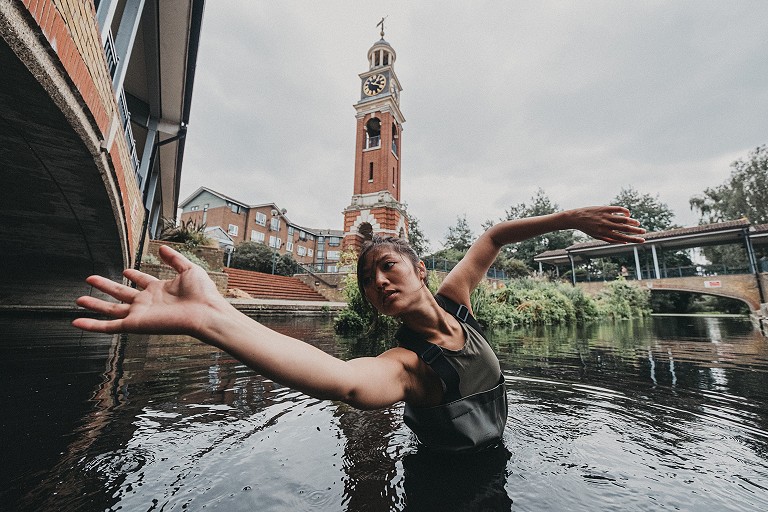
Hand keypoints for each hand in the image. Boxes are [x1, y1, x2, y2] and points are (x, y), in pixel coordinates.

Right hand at [72, 245, 228, 335]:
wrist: (205, 312)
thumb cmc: (203, 294)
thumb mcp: (189, 270)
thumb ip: (174, 259)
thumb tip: (162, 248)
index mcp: (160, 290)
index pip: (142, 281)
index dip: (133, 275)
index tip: (125, 270)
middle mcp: (148, 302)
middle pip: (122, 294)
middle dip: (106, 286)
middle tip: (91, 279)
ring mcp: (140, 314)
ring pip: (111, 310)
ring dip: (94, 305)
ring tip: (79, 299)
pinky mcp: (135, 325)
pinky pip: (109, 326)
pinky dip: (92, 325)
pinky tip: (77, 321)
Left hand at [567, 206, 645, 243]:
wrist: (575, 218)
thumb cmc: (587, 228)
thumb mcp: (597, 236)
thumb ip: (610, 239)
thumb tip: (624, 241)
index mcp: (605, 233)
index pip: (623, 237)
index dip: (633, 239)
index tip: (643, 240)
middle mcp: (606, 225)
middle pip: (625, 228)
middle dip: (636, 231)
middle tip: (644, 232)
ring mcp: (605, 216)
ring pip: (623, 219)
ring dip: (632, 221)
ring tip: (638, 224)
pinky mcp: (604, 208)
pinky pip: (618, 209)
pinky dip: (625, 212)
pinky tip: (628, 214)